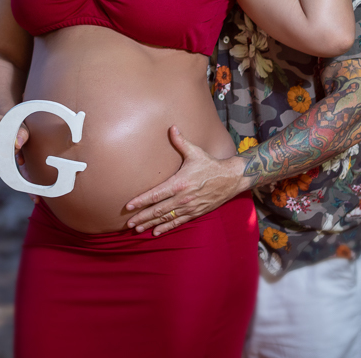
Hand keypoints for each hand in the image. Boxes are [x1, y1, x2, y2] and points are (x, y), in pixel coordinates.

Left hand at [124, 126, 249, 235]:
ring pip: (166, 218)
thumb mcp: (195, 152)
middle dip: (142, 216)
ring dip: (151, 224)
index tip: (129, 206)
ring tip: (137, 229)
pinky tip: (155, 232)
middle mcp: (183, 198)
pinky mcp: (196, 212)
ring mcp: (189, 207)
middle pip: (158, 210)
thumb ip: (181, 141)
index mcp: (179, 183)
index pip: (156, 194)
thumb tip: (172, 127)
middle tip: (129, 223)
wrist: (231, 179)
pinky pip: (178, 222)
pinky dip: (166, 228)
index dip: (141, 201)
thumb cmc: (210, 164)